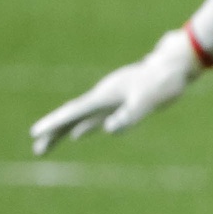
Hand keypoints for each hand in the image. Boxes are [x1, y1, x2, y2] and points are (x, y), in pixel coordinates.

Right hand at [30, 29, 203, 154]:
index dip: (55, 124)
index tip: (35, 134)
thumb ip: (130, 115)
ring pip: (81, 117)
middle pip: (72, 116)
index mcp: (105, 96)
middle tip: (38, 149)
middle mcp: (103, 96)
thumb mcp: (148, 101)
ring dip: (64, 130)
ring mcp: (110, 98)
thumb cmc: (165, 82)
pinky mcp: (120, 100)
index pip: (74, 113)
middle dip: (54, 132)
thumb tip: (109, 129)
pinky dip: (84, 125)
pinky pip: (94, 116)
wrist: (177, 63)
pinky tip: (80, 133)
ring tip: (49, 143)